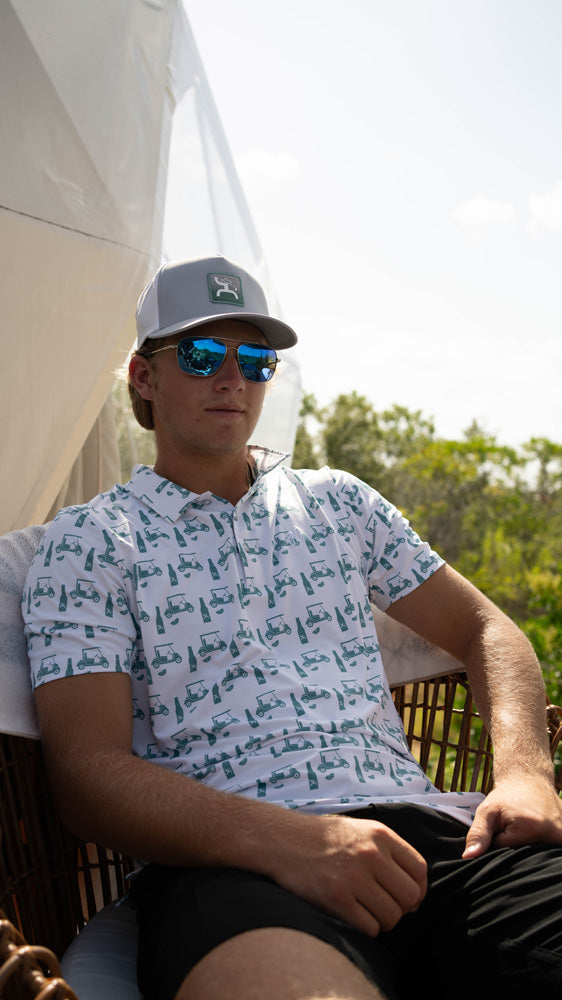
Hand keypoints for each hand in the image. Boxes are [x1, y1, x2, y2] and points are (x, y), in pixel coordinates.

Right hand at [269, 813, 426, 937]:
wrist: (283, 840)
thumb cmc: (325, 838)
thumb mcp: (361, 830)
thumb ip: (390, 852)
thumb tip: (416, 891)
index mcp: (381, 835)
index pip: (419, 870)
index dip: (418, 889)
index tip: (407, 896)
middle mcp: (370, 854)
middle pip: (410, 896)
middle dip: (402, 908)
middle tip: (385, 906)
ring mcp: (353, 877)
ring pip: (392, 916)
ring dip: (383, 921)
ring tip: (367, 911)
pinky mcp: (336, 898)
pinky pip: (370, 928)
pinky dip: (366, 929)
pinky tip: (354, 916)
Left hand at [463, 775, 561, 858]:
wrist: (530, 781)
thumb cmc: (506, 797)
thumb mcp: (487, 811)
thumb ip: (478, 834)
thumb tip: (468, 858)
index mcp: (532, 829)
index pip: (505, 853)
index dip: (499, 841)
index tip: (502, 826)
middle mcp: (554, 835)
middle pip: (524, 857)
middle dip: (514, 846)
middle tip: (514, 825)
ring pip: (536, 856)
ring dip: (527, 845)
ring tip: (525, 826)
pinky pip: (548, 852)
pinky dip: (539, 845)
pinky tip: (537, 830)